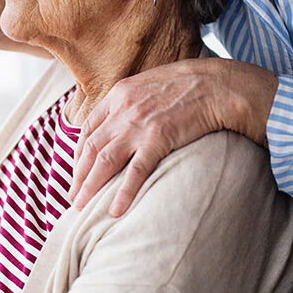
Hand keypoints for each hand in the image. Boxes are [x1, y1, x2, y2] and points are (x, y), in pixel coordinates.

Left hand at [69, 58, 277, 216]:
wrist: (218, 84)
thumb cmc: (188, 84)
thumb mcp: (150, 82)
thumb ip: (131, 99)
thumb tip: (121, 118)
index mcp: (118, 94)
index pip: (88, 128)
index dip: (78, 153)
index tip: (77, 171)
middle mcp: (123, 109)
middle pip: (91, 148)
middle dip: (78, 176)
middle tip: (74, 197)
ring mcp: (139, 125)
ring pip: (104, 161)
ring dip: (90, 186)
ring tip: (83, 206)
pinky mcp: (158, 139)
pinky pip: (136, 171)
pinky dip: (123, 193)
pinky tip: (115, 210)